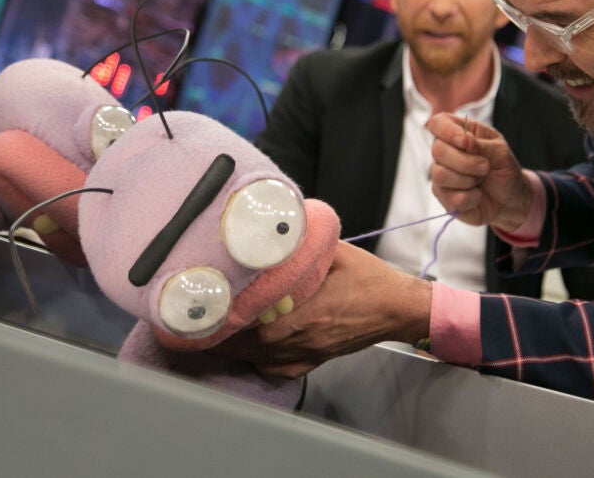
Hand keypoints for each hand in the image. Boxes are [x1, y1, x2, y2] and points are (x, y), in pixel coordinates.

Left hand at [214, 241, 431, 377]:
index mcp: (307, 311)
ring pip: (259, 359)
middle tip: (196, 324)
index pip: (255, 323)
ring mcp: (308, 352)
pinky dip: (256, 363)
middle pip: (250, 345)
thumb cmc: (370, 279)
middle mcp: (303, 337)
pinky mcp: (314, 360)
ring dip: (233, 351)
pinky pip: (277, 369)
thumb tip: (278, 224)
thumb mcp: (337, 252)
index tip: (206, 310)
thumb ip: (305, 243)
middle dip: (221, 335)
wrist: (398, 308)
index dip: (228, 319)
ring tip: (208, 339)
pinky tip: (242, 353)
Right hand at [427, 112, 531, 230]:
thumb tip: (465, 139)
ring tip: (481, 180)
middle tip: (485, 167)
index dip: (446, 131)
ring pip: (440, 175)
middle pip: (437, 150)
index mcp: (459, 133)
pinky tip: (478, 195)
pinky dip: (472, 197)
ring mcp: (441, 174)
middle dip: (466, 162)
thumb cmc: (504, 170)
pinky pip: (451, 197)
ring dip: (468, 180)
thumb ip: (481, 145)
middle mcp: (446, 152)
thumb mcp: (501, 153)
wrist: (510, 198)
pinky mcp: (444, 196)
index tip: (464, 142)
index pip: (438, 123)